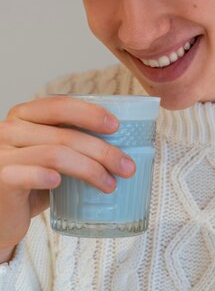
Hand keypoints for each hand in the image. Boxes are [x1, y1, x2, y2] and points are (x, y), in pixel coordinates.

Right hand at [0, 96, 135, 256]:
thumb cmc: (30, 183)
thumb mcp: (48, 155)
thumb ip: (70, 143)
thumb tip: (121, 146)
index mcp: (24, 115)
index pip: (60, 105)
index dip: (90, 113)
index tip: (116, 127)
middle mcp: (10, 130)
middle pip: (65, 134)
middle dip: (102, 150)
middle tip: (126, 166)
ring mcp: (2, 154)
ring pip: (55, 154)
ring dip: (90, 169)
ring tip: (110, 184)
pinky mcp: (1, 179)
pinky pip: (28, 174)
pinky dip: (46, 177)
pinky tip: (61, 183)